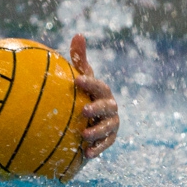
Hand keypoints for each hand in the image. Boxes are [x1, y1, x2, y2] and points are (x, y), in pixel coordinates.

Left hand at [70, 34, 119, 158]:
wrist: (83, 118)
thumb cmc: (81, 93)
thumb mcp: (79, 77)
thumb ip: (79, 59)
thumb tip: (79, 34)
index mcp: (101, 91)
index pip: (98, 85)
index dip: (90, 82)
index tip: (77, 80)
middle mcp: (109, 106)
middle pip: (107, 106)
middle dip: (97, 108)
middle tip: (83, 110)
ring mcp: (110, 123)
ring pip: (108, 127)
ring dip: (97, 131)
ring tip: (83, 134)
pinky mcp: (107, 139)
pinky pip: (105, 144)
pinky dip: (97, 148)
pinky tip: (86, 153)